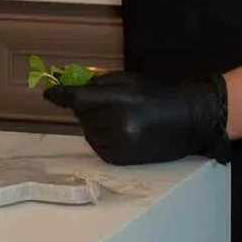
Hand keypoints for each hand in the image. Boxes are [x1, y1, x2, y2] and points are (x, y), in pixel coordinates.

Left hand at [44, 72, 227, 164]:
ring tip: (116, 118)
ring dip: (93, 124)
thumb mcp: (129, 81)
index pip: (78, 99)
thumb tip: (69, 86)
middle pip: (82, 115)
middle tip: (103, 104)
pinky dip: (101, 139)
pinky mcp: (123, 160)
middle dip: (85, 108)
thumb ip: (98, 84)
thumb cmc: (159, 94)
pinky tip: (118, 131)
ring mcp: (121, 144)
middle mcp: (119, 124)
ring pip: (87, 132)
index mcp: (122, 99)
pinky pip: (97, 147)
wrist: (191, 119)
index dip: (60, 95)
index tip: (49, 93)